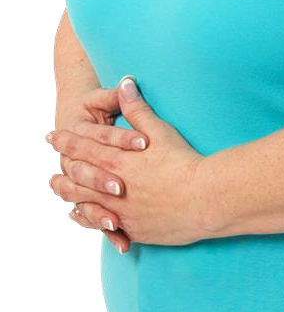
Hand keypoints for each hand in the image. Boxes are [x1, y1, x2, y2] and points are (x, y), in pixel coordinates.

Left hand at [46, 77, 204, 247]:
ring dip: (71, 200)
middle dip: (62, 177)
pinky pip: (103, 227)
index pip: (81, 148)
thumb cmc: (185, 162)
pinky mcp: (133, 229)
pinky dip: (90, 221)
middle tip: (50, 178)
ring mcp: (121, 211)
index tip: (52, 136)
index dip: (65, 141)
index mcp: (116, 160)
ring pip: (85, 205)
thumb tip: (126, 82)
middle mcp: (111, 188)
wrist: (205, 199)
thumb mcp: (159, 130)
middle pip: (77, 180)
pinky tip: (85, 219)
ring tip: (63, 198)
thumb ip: (138, 109)